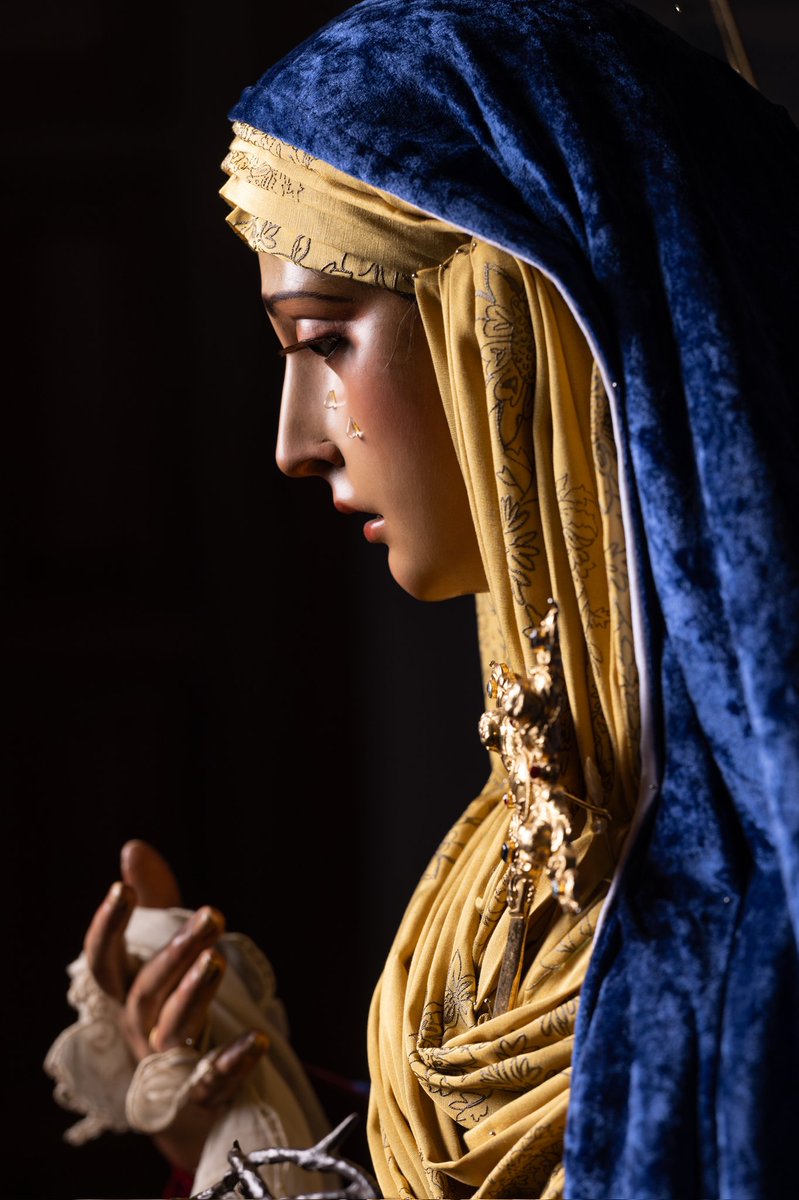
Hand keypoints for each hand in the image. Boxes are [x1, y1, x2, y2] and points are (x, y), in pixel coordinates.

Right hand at [84, 839, 268, 1172]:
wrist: (186, 1109)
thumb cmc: (172, 1015)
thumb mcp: (164, 956)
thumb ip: (155, 903)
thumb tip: (133, 848)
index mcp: (129, 998)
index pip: (103, 963)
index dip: (107, 927)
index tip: (120, 888)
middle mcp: (139, 1031)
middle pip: (148, 991)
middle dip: (177, 951)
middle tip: (213, 914)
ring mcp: (167, 1065)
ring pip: (172, 1028)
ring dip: (195, 993)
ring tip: (218, 960)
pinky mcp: (199, 1096)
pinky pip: (213, 1079)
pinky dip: (233, 1060)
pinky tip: (259, 1041)